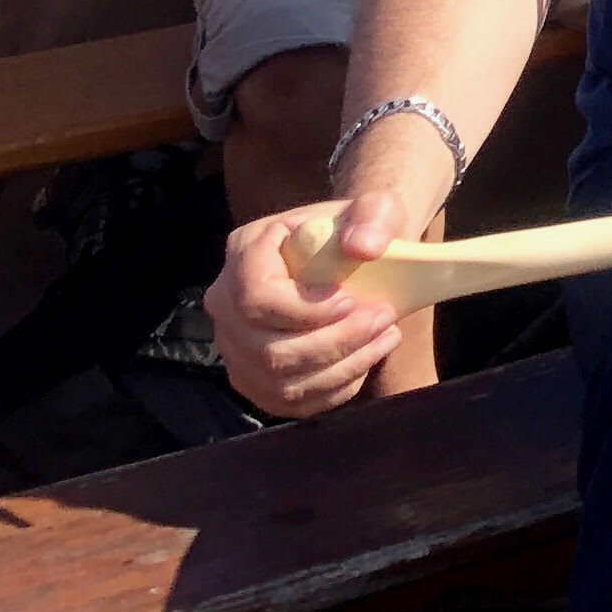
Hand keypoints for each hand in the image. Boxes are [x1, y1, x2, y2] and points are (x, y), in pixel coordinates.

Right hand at [207, 197, 409, 418]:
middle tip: (383, 318)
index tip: (351, 301)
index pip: (255, 296)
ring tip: (385, 335)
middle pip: (266, 349)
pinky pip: (291, 403)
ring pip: (279, 381)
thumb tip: (363, 247)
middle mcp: (226, 304)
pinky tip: (367, 358)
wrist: (354, 258)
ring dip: (341, 366)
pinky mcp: (257, 381)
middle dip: (334, 341)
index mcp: (245, 251)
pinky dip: (335, 388)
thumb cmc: (359, 229)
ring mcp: (236, 348)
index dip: (303, 309)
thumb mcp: (375, 209)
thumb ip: (373, 217)